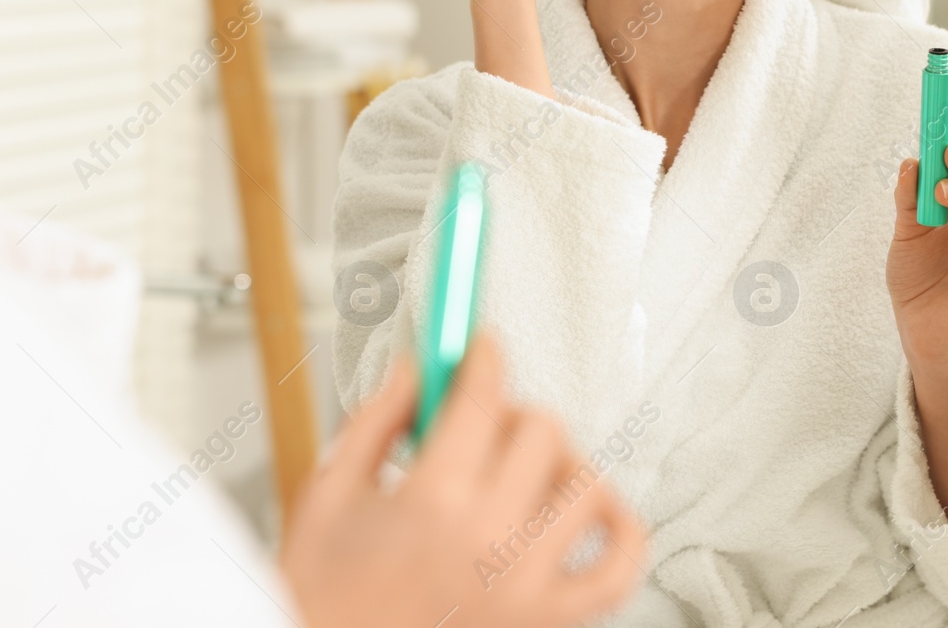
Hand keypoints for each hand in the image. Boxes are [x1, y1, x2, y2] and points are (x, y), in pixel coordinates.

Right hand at [282, 332, 646, 627]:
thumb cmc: (326, 595)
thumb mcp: (329, 493)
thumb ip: (376, 418)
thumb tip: (416, 368)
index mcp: (431, 502)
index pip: (482, 397)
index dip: (483, 357)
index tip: (481, 347)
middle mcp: (490, 541)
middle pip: (542, 429)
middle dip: (510, 412)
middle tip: (479, 425)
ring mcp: (527, 584)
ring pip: (585, 483)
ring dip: (559, 463)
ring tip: (522, 471)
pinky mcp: (548, 620)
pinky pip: (619, 568)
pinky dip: (621, 532)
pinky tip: (589, 512)